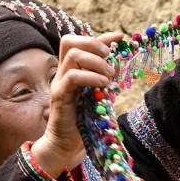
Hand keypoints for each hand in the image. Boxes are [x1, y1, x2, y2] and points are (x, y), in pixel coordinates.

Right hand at [31, 32, 121, 175]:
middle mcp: (62, 72)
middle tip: (110, 57)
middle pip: (70, 41)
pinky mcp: (59, 95)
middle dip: (94, 44)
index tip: (120, 37)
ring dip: (96, 62)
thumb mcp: (97, 94)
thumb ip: (103, 78)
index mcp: (71, 69)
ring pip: (73, 56)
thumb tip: (119, 64)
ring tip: (109, 76)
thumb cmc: (84, 120)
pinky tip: (103, 85)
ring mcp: (59, 82)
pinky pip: (73, 77)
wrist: (66, 143)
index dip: (101, 37)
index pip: (80, 42)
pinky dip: (91, 77)